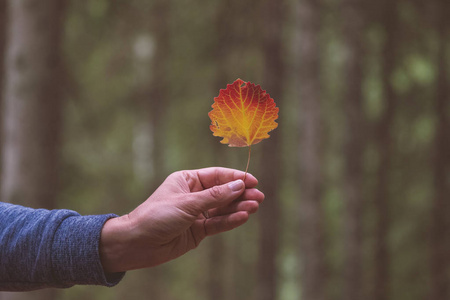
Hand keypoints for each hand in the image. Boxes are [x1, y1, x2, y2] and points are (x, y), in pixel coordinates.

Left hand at [100, 167, 263, 272]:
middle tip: (258, 197)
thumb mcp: (187, 203)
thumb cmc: (157, 216)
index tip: (253, 181)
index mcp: (187, 180)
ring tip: (254, 206)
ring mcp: (197, 213)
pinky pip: (217, 224)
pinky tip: (243, 217)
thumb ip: (215, 196)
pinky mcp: (198, 230)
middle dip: (241, 194)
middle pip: (223, 193)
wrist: (137, 243)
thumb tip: (239, 185)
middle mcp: (194, 195)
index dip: (235, 178)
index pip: (216, 176)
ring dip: (238, 207)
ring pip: (222, 209)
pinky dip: (230, 221)